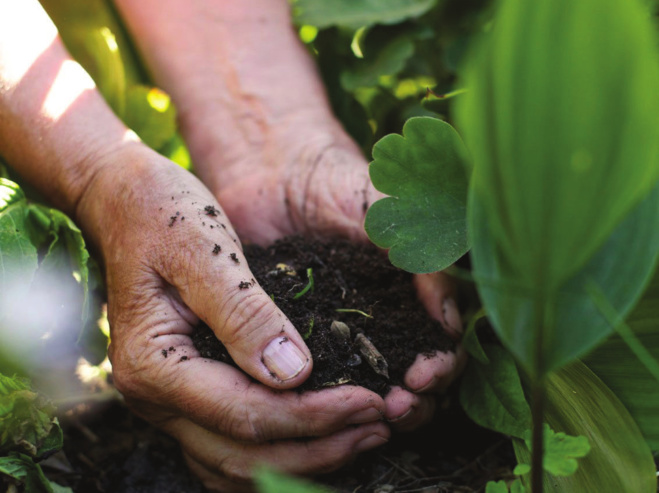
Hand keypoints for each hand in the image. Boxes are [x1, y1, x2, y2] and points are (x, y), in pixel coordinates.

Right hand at [75, 146, 389, 490]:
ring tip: (362, 434)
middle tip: (380, 425)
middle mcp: (153, 397)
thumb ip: (245, 314)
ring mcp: (166, 400)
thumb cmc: (162, 214)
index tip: (372, 401)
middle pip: (243, 454)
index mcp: (154, 364)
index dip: (315, 416)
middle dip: (319, 447)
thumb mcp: (205, 252)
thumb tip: (294, 374)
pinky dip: (275, 451)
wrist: (125, 200)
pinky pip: (227, 445)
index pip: (246, 414)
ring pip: (235, 463)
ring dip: (302, 457)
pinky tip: (317, 435)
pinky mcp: (184, 391)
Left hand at [193, 125, 466, 431]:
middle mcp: (380, 324)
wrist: (273, 174)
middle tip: (395, 408)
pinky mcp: (294, 338)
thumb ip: (426, 261)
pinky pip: (313, 377)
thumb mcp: (393, 216)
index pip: (442, 350)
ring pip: (367, 389)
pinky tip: (318, 409)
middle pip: (411, 382)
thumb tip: (450, 323)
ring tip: (366, 416)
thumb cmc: (340, 185)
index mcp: (411, 300)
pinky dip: (322, 400)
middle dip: (413, 403)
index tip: (423, 377)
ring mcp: (337, 335)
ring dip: (374, 411)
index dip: (441, 369)